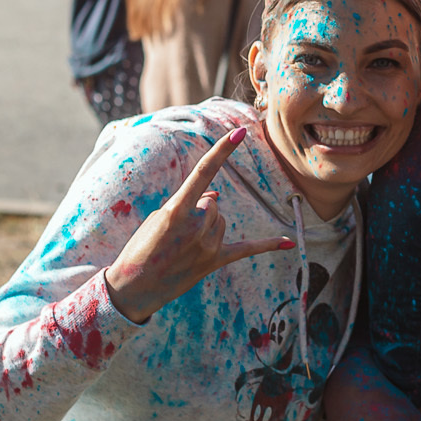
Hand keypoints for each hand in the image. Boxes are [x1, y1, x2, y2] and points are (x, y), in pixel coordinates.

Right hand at [102, 127, 293, 323]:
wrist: (132, 287)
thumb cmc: (142, 247)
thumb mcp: (160, 217)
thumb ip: (190, 203)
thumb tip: (217, 197)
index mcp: (177, 211)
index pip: (204, 172)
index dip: (222, 150)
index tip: (240, 132)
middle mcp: (196, 226)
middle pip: (213, 204)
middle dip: (198, 211)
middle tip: (175, 234)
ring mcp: (207, 246)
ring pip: (221, 221)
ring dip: (207, 226)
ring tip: (183, 245)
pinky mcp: (214, 261)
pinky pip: (246, 249)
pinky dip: (268, 244)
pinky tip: (288, 241)